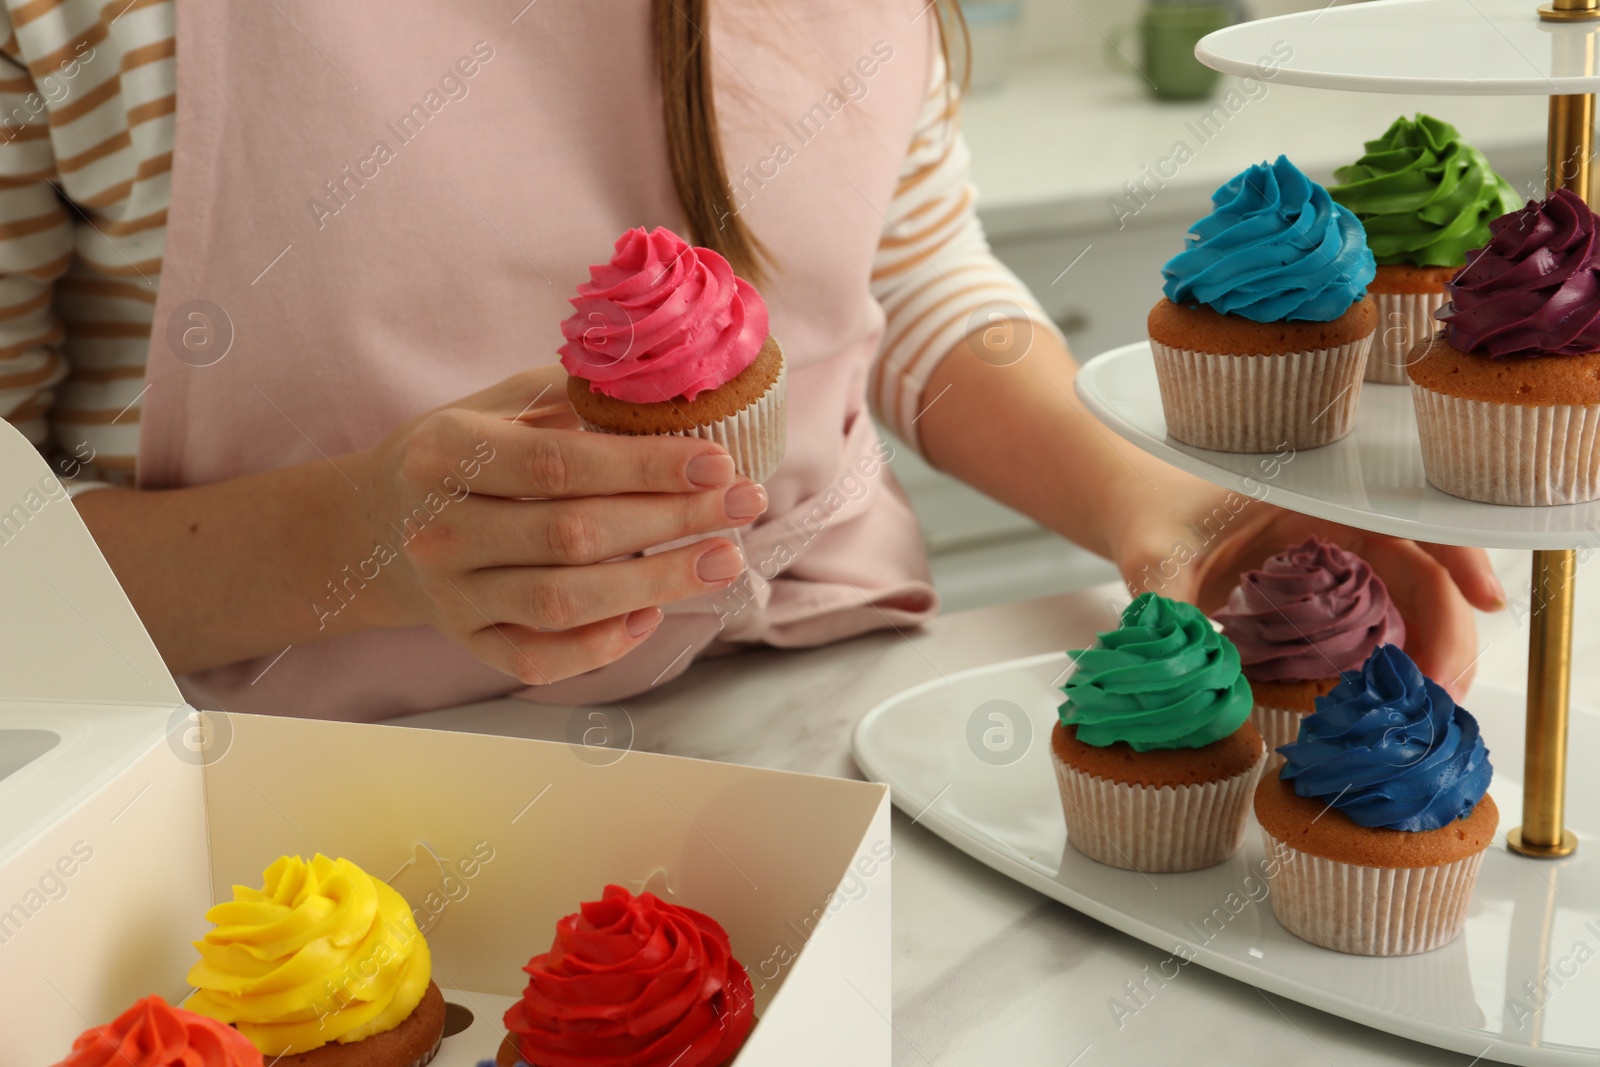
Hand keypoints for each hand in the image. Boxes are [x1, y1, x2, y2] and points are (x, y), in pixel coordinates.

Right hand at [348, 365, 766, 685]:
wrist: (374, 527)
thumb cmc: (459, 456)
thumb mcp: (498, 405)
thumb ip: (574, 399)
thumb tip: (669, 395)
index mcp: (447, 454)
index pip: (559, 465)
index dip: (645, 467)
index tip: (716, 461)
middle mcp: (442, 530)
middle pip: (573, 535)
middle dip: (672, 520)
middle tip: (744, 504)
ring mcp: (452, 595)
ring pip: (563, 602)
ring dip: (656, 583)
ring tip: (724, 559)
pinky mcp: (466, 642)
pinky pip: (539, 659)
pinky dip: (600, 645)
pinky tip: (651, 614)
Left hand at [1107, 477, 1505, 700]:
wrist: (1138, 512)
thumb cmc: (1154, 516)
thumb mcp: (1155, 557)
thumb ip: (1165, 605)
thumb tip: (1180, 664)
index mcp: (1315, 495)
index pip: (1407, 516)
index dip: (1457, 553)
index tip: (1488, 599)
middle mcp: (1342, 519)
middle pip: (1424, 569)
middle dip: (1448, 631)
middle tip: (1442, 699)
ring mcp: (1343, 554)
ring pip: (1413, 598)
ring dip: (1431, 649)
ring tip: (1427, 710)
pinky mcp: (1333, 586)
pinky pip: (1386, 616)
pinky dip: (1401, 654)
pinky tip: (1397, 696)